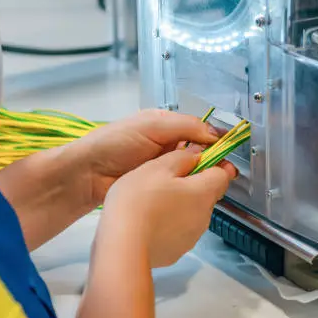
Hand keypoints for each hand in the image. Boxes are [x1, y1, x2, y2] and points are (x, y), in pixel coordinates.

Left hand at [73, 109, 227, 207]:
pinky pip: (181, 185)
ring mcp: (164, 167)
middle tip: (226, 171)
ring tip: (216, 182)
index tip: (230, 150)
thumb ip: (184, 126)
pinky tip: (199, 192)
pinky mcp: (159, 186)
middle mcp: (168, 145)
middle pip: (200, 151)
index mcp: (167, 125)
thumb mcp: (151, 125)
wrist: (86, 175)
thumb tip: (214, 134)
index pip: (200, 130)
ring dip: (203, 175)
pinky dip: (191, 188)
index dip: (216, 139)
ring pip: (193, 169)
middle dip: (213, 160)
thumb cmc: (114, 143)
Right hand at [97, 148, 232, 267]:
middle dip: (191, 184)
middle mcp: (204, 216)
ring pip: (191, 212)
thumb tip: (195, 155)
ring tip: (152, 200)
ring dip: (179, 204)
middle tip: (166, 178)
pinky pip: (178, 231)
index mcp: (204, 192)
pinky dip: (168, 224)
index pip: (223, 173)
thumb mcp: (158, 167)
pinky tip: (148, 220)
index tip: (200, 159)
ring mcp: (191, 236)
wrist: (122, 246)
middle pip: (207, 193)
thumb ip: (182, 158)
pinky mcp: (176, 250)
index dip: (213, 163)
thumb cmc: (138, 204)